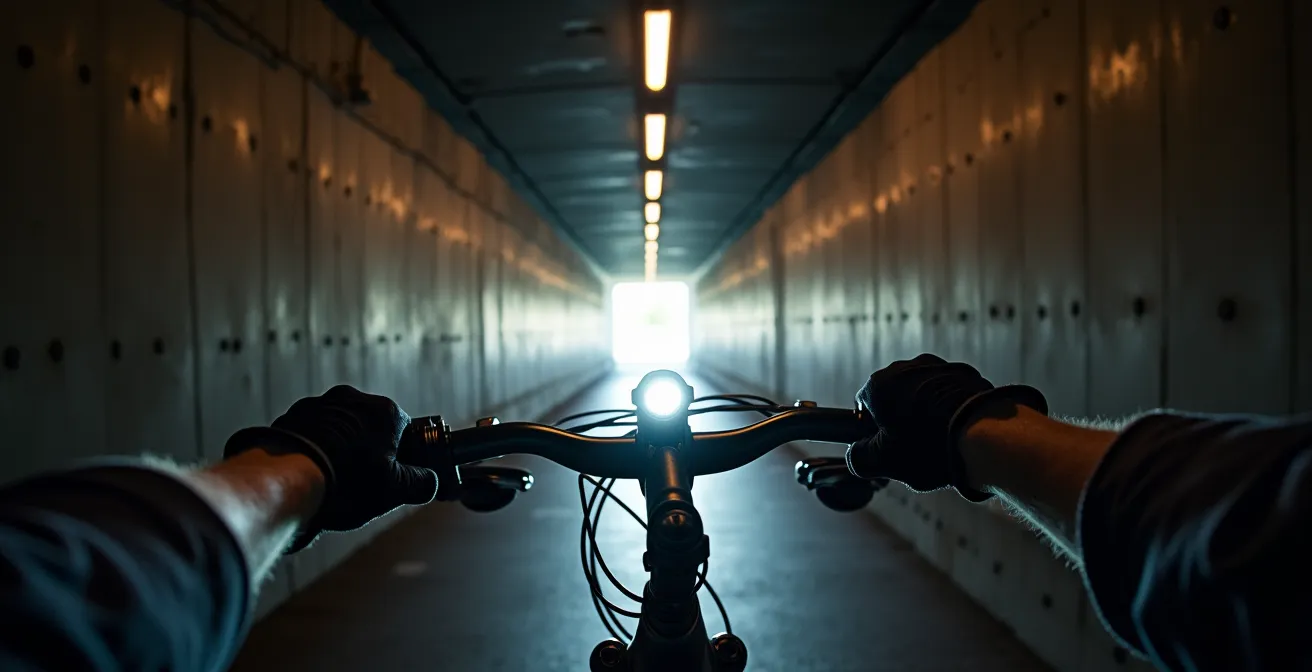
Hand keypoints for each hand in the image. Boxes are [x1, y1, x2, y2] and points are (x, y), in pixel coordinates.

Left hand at [224, 386, 437, 551]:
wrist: (287, 479)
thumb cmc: (347, 481)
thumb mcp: (395, 490)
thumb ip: (420, 483)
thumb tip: (430, 483)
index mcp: (385, 411)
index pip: (405, 430)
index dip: (403, 455)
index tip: (394, 474)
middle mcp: (352, 398)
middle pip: (370, 427)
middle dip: (369, 450)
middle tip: (362, 481)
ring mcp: (319, 405)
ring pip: (340, 428)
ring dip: (340, 448)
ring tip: (333, 480)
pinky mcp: (291, 416)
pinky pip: (311, 432)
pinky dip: (315, 449)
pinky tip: (312, 473)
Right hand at [845, 354, 1047, 501]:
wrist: (986, 434)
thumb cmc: (929, 446)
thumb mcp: (884, 462)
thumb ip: (859, 459)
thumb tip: (856, 456)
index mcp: (879, 384)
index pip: (863, 405)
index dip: (871, 429)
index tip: (885, 447)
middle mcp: (906, 368)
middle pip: (895, 397)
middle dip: (901, 419)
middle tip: (913, 448)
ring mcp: (939, 368)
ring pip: (922, 394)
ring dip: (925, 413)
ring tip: (940, 443)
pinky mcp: (967, 374)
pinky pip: (949, 393)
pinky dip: (949, 409)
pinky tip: (959, 433)